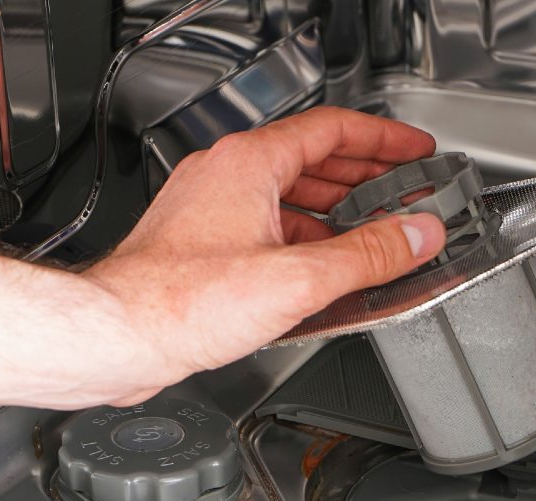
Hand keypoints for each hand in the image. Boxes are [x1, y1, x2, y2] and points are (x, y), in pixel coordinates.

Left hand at [82, 107, 446, 403]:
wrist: (118, 336)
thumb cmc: (179, 302)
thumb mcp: (297, 279)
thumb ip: (368, 255)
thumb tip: (416, 235)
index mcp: (248, 164)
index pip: (332, 129)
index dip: (383, 138)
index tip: (413, 149)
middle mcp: (225, 177)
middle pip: (312, 160)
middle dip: (365, 176)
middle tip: (403, 188)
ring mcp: (210, 209)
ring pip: (287, 196)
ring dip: (335, 211)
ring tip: (374, 230)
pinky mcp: (202, 244)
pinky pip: (265, 227)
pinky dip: (302, 239)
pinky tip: (322, 269)